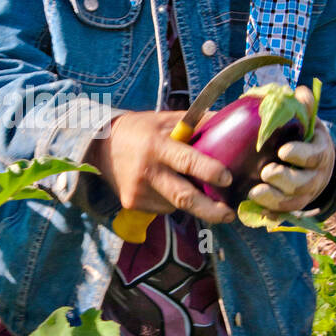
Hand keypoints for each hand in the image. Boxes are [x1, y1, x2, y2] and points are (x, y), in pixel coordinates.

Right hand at [85, 110, 236, 224]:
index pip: (187, 162)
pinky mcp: (132, 204)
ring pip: (176, 204)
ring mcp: (138, 191)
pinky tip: (164, 186)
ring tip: (188, 185)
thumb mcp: (168, 120)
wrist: (101, 145)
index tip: (227, 179)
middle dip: (211, 210)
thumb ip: (198, 124)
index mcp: (158, 146)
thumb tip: (234, 123)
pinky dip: (172, 201)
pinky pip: (163, 207)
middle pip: (184, 198)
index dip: (209, 172)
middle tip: (229, 215)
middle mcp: (147, 171)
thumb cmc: (142, 130)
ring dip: (191, 200)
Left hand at [246, 85, 335, 213]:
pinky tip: (259, 214)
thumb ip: (303, 106)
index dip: (300, 154)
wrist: (315, 163)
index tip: (283, 151)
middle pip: (303, 184)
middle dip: (285, 179)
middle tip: (266, 172)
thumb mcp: (308, 120)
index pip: (314, 155)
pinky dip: (272, 216)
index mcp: (320, 152)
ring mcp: (305, 195)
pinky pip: (284, 215)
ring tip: (254, 192)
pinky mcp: (293, 206)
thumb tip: (300, 90)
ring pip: (292, 203)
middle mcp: (315, 177)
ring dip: (274, 200)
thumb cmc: (304, 137)